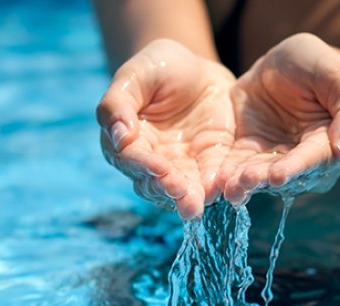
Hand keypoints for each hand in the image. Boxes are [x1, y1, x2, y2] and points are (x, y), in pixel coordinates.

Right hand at [96, 39, 235, 218]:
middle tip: (180, 192)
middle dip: (166, 188)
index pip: (130, 158)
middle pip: (153, 182)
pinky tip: (221, 191)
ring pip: (179, 190)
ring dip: (187, 198)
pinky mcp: (208, 166)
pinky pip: (211, 181)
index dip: (143, 165)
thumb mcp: (135, 74)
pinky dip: (215, 188)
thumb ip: (118, 103)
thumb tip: (119, 137)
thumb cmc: (157, 67)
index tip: (157, 168)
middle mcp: (150, 161)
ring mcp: (179, 167)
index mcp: (125, 141)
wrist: (197, 69)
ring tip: (196, 204)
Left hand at [222, 33, 339, 203]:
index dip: (297, 168)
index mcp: (330, 142)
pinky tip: (216, 181)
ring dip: (245, 183)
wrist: (282, 61)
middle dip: (264, 179)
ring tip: (231, 186)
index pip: (315, 160)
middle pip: (285, 176)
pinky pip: (236, 169)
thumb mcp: (335, 74)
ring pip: (260, 177)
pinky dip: (227, 176)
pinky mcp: (248, 156)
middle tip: (246, 180)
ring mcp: (274, 160)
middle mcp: (304, 160)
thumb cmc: (316, 64)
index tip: (278, 175)